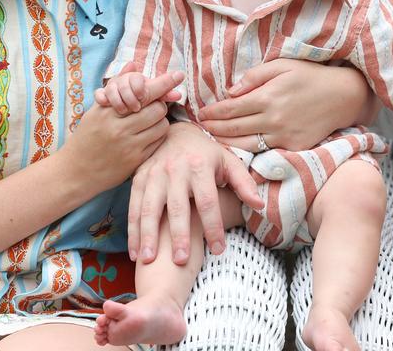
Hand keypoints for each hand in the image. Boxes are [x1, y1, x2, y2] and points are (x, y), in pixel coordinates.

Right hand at [61, 72, 181, 192]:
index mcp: (107, 111)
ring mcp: (128, 145)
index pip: (142, 92)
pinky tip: (146, 136)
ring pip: (161, 125)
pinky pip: (158, 142)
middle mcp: (118, 127)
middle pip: (157, 108)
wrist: (75, 171)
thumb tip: (133, 64)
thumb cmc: (86, 137)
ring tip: (148, 123)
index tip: (178, 75)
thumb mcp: (96, 110)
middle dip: (158, 105)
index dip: (163, 83)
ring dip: (159, 121)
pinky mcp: (135, 161)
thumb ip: (115, 87)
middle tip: (152, 108)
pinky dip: (157, 136)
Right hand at [128, 123, 263, 265]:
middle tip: (181, 261)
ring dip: (148, 235)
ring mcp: (154, 174)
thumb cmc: (207, 153)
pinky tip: (135, 253)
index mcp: (200, 166)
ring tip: (148, 260)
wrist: (178, 132)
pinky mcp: (139, 178)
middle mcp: (175, 170)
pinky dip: (132, 231)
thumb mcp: (228, 162)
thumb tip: (260, 206)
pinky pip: (133, 206)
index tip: (219, 250)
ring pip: (149, 208)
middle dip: (178, 235)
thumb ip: (243, 183)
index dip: (213, 226)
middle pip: (178, 207)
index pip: (208, 201)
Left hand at [198, 59, 369, 150]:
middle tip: (200, 127)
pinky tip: (237, 147)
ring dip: (226, 143)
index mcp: (268, 97)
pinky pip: (265, 151)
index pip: (230, 108)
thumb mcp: (282, 65)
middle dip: (213, 128)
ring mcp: (284, 137)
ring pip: (246, 145)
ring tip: (213, 139)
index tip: (201, 113)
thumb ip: (254, 77)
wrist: (343, 96)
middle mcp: (273, 120)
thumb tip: (231, 91)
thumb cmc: (310, 76)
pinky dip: (248, 150)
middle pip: (234, 129)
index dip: (212, 112)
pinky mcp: (294, 148)